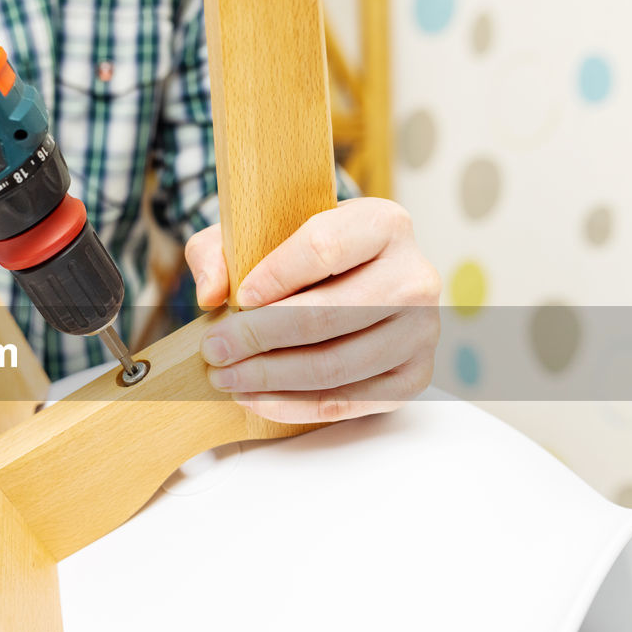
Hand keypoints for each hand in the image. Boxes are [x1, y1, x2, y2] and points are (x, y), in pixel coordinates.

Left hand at [184, 198, 440, 423]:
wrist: (352, 281)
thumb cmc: (298, 257)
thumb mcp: (254, 234)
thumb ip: (218, 252)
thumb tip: (211, 293)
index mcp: (384, 224)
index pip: (324, 248)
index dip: (275, 276)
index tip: (237, 299)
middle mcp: (414, 277)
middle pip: (328, 314)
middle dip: (258, 338)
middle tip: (215, 350)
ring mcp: (420, 331)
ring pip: (335, 365)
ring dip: (270, 378)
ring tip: (227, 378)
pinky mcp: (414, 376)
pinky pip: (348, 402)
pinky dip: (293, 406)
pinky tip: (256, 400)